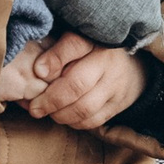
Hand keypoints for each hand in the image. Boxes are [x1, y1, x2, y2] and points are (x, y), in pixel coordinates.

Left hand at [16, 31, 146, 129]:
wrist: (128, 67)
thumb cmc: (92, 52)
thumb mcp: (76, 43)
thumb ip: (57, 51)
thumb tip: (37, 71)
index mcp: (96, 41)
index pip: (75, 44)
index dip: (54, 58)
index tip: (38, 71)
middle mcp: (109, 63)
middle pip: (77, 84)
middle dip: (51, 99)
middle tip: (34, 107)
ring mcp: (115, 86)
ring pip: (84, 108)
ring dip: (60, 114)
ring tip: (46, 112)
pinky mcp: (117, 105)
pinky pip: (92, 121)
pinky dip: (73, 122)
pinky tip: (62, 116)